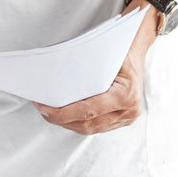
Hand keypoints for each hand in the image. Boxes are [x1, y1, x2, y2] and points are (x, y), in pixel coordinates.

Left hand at [35, 4, 158, 134]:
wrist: (136, 48)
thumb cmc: (118, 50)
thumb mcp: (102, 56)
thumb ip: (82, 70)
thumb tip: (53, 81)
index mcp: (125, 95)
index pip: (88, 112)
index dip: (62, 113)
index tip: (43, 107)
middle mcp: (129, 110)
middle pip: (87, 124)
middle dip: (60, 119)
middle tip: (41, 109)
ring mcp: (127, 117)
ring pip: (90, 129)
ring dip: (67, 123)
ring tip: (49, 112)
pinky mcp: (122, 119)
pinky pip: (97, 126)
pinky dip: (78, 122)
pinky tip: (65, 114)